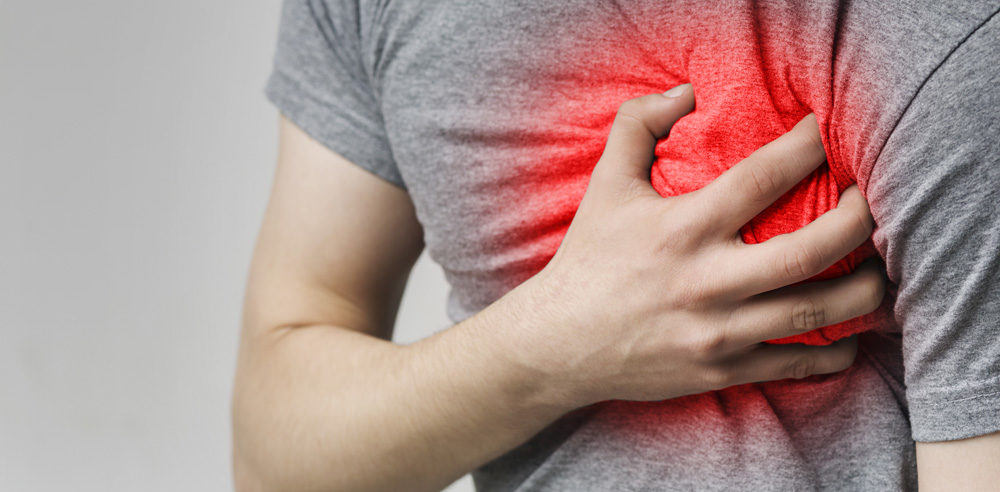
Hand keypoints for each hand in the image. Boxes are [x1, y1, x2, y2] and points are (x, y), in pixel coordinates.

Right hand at [513, 84, 883, 405]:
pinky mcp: (721, 369)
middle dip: (860, 220)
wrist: (559, 344)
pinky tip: (848, 334)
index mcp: (683, 228)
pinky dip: (834, 352)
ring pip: (819, 311)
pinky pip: (797, 363)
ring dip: (865, 289)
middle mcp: (708, 280)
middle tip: (870, 202)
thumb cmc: (588, 260)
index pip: (765, 177)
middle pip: (813, 248)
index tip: (826, 135)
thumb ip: (637, 126)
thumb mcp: (605, 185)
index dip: (808, 147)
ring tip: (879, 269)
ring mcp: (719, 330)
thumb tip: (685, 92)